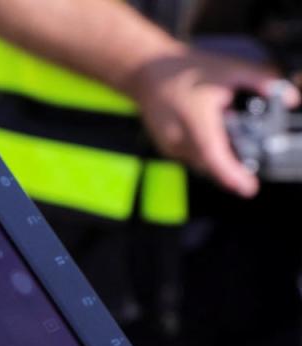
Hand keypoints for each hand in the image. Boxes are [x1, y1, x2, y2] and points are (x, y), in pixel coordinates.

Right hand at [127, 50, 300, 197]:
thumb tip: (289, 98)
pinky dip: (205, 153)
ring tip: (223, 134)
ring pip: (201, 164)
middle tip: (247, 161)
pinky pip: (192, 159)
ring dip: (218, 157)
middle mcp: (178, 137)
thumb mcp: (229, 68)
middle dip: (231, 165)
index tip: (248, 188)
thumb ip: (262, 80)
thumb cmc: (183, 71)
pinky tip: (209, 133)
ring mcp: (169, 146)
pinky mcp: (166, 150)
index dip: (231, 174)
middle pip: (211, 163)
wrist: (147, 73)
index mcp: (194, 119)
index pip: (213, 154)